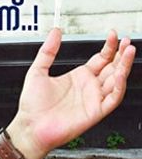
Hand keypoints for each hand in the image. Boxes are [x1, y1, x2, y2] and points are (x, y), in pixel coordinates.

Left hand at [9, 28, 135, 158]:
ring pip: (117, 80)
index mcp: (79, 77)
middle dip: (122, 54)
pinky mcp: (96, 111)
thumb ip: (48, 51)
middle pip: (113, 67)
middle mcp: (89, 87)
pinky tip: (118, 74)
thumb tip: (55, 32)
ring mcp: (94, 99)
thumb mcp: (37, 71)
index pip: (101, 59)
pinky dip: (118, 87)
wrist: (30, 126)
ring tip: (129, 51)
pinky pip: (113, 98)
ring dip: (124, 66)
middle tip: (127, 41)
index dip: (109, 47)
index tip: (113, 34)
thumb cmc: (32, 105)